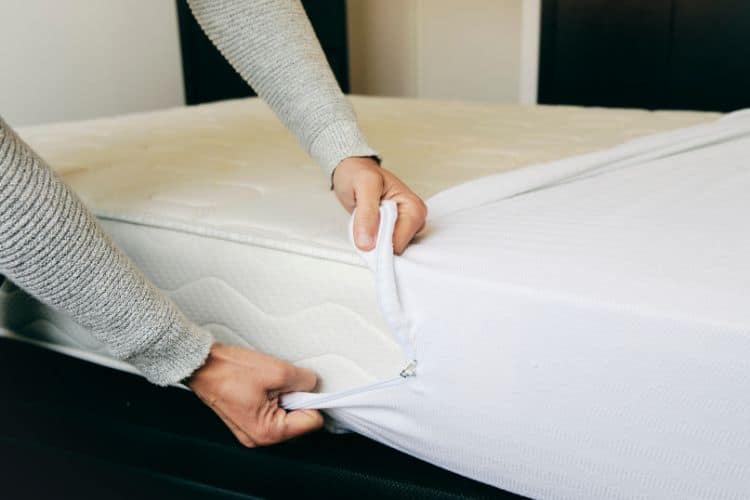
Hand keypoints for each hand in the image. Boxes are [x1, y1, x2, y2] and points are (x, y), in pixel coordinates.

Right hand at [188, 343, 322, 446]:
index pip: (312, 421)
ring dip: (283, 395)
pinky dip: (273, 396)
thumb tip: (314, 385)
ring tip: (267, 382)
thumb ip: (304, 381)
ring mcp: (252, 430)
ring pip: (286, 414)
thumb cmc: (229, 370)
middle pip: (299, 420)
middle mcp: (259, 437)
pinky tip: (261, 385)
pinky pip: (273, 410)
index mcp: (268, 432)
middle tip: (279, 382)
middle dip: (295, 398)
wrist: (202, 364)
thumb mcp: (277, 371)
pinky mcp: (248, 420)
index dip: (311, 399)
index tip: (303, 386)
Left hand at [332, 156, 426, 254]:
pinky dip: (371, 241)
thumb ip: (366, 215)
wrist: (352, 172)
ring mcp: (406, 227)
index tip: (365, 229)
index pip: (399, 242)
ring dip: (372, 241)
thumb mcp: (364, 186)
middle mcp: (414, 219)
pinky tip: (367, 226)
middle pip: (396, 249)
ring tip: (365, 220)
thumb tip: (367, 243)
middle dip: (375, 241)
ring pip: (389, 250)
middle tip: (363, 220)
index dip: (378, 241)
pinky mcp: (396, 232)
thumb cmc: (359, 174)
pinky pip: (384, 247)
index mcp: (414, 207)